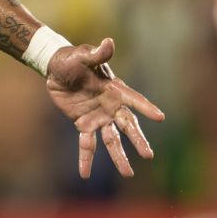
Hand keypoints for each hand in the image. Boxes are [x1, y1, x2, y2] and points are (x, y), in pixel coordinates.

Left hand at [44, 37, 165, 178]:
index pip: (133, 99)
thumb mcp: (82, 55)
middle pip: (127, 126)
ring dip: (119, 156)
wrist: (56, 69)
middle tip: (148, 155)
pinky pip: (86, 144)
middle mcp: (110, 106)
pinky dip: (86, 159)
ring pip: (111, 140)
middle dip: (137, 140)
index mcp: (114, 89)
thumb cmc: (73, 59)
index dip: (145, 107)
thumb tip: (108, 42)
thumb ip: (96, 54)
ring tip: (128, 174)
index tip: (160, 117)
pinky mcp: (83, 124)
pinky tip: (85, 175)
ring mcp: (98, 117)